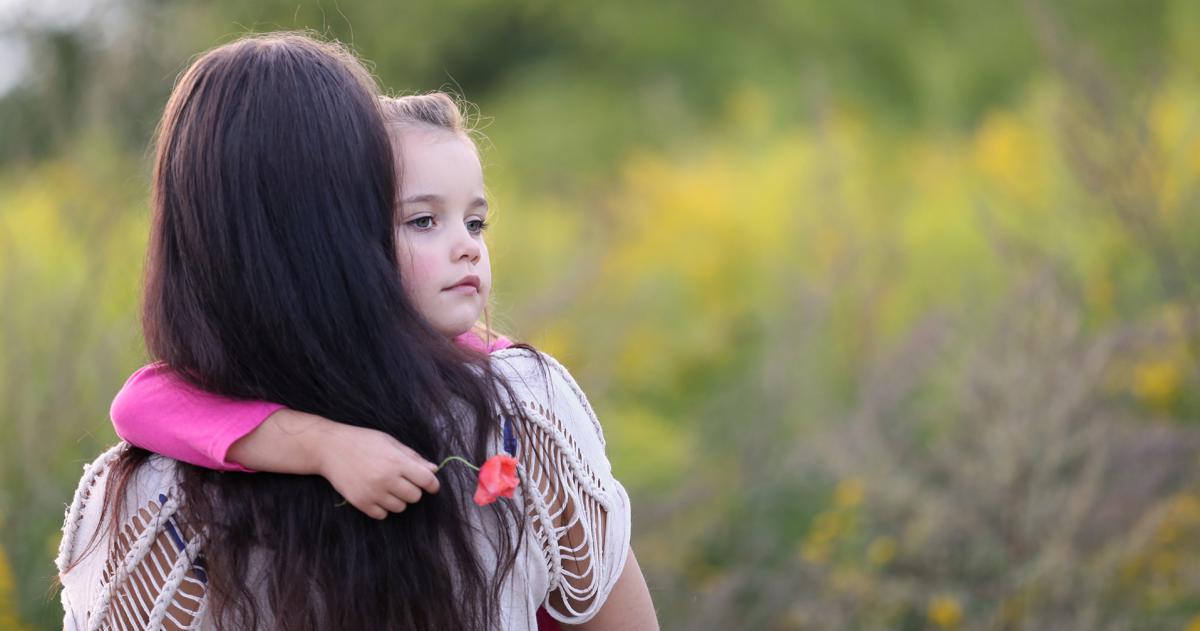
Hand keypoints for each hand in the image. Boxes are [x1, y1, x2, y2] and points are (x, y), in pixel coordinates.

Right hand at [316, 422, 441, 519]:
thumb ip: (413, 457)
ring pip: (400, 507)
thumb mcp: (390, 442)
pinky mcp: (360, 502)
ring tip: (387, 486)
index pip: (427, 480)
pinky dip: (382, 507)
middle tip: (403, 481)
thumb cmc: (363, 441)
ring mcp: (373, 492)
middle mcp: (386, 479)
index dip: (433, 484)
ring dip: (398, 499)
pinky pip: (382, 515)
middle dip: (413, 490)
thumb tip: (434, 469)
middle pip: (415, 497)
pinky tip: (376, 494)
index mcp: (397, 461)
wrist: (330, 448)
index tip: (431, 485)